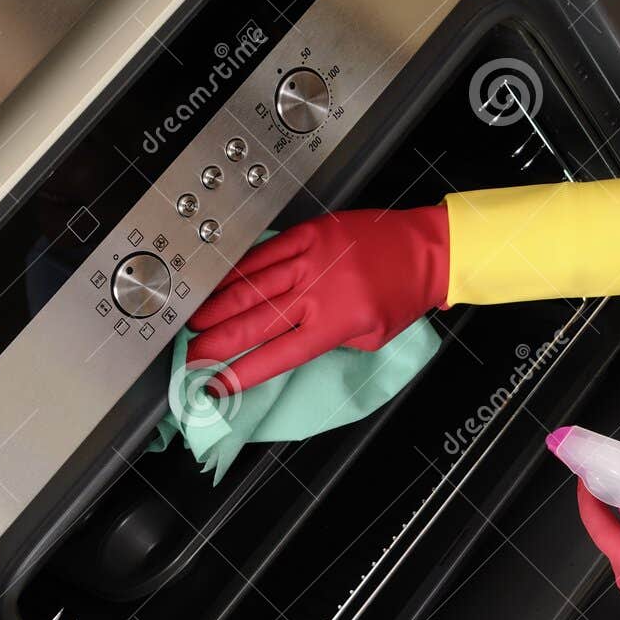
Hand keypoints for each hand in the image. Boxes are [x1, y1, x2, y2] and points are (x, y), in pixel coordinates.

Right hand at [184, 205, 449, 394]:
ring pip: (252, 285)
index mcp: (335, 323)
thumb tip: (290, 340)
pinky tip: (217, 282)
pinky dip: (237, 269)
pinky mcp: (310, 233)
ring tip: (193, 322)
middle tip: (192, 355)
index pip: (278, 355)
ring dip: (218, 306)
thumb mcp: (372, 337)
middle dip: (217, 343)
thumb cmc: (403, 295)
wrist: (427, 250)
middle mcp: (319, 291)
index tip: (216, 386)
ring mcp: (312, 259)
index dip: (242, 373)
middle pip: (255, 322)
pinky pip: (265, 252)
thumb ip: (329, 340)